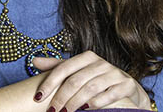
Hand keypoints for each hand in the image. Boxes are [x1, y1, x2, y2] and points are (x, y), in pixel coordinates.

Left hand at [33, 50, 150, 110]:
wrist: (128, 88)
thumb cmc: (97, 80)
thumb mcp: (78, 71)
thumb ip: (58, 67)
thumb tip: (34, 61)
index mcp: (86, 57)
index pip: (63, 68)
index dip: (50, 83)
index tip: (38, 97)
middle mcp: (100, 62)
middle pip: (75, 80)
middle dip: (61, 97)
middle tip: (52, 111)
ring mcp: (114, 73)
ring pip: (89, 88)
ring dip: (75, 103)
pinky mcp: (125, 84)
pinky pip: (107, 95)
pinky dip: (95, 104)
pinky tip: (86, 111)